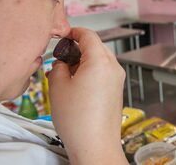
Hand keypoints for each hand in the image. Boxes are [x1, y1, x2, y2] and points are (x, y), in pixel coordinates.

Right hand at [47, 27, 127, 163]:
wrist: (95, 145)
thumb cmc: (79, 120)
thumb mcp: (58, 86)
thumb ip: (58, 67)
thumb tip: (61, 63)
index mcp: (101, 60)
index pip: (89, 34)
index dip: (74, 31)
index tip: (63, 34)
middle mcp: (114, 67)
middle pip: (96, 46)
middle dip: (77, 49)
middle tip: (60, 58)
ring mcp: (118, 79)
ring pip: (100, 60)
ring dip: (83, 61)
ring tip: (65, 76)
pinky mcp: (117, 90)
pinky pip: (103, 72)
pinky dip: (90, 72)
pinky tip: (76, 86)